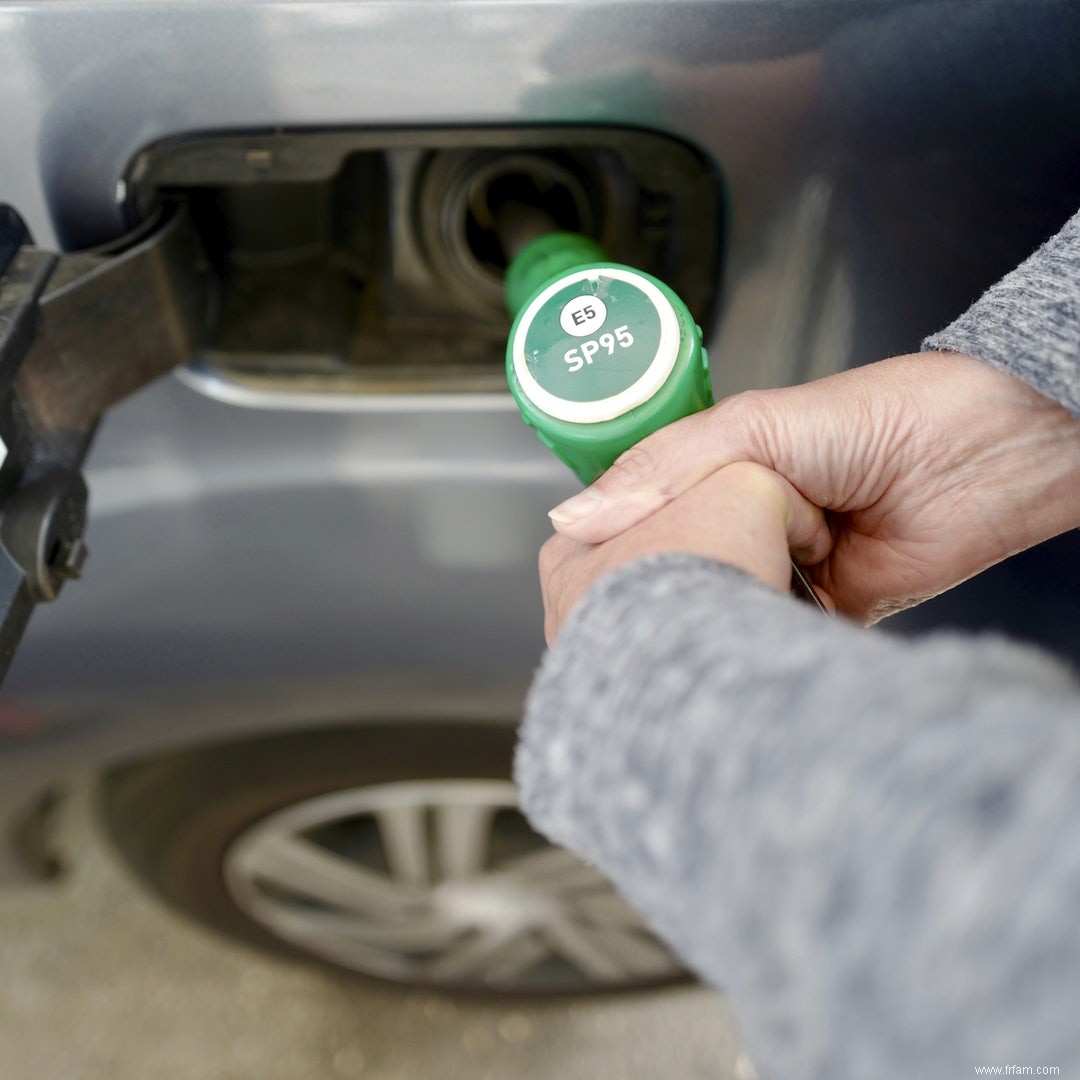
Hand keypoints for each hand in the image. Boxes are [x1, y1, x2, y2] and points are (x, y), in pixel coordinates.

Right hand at [548, 353, 1079, 623]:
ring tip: (682, 636)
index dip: (607, 550)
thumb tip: (574, 518)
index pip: (637, 520)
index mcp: (713, 475)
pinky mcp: (821, 613)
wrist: (979, 460)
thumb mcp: (751, 425)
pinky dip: (761, 645)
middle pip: (676, 571)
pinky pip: (773, 640)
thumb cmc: (877, 418)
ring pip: (721, 609)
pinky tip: (737, 652)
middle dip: (660, 592)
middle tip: (626, 622)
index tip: (575, 586)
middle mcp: (742, 524)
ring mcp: (779, 570)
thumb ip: (663, 468)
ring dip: (711, 620)